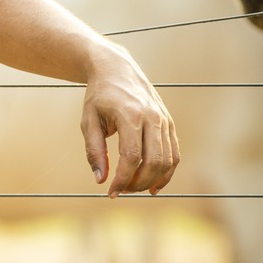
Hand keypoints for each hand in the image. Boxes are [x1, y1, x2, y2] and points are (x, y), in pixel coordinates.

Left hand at [81, 46, 179, 196]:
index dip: (122, 179)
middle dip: (138, 183)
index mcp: (130, 115)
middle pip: (154, 162)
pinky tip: (153, 185)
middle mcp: (152, 117)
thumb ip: (94, 151)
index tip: (111, 192)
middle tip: (121, 191)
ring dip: (153, 181)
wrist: (117, 70)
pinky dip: (167, 172)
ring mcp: (164, 120)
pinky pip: (175, 154)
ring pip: (168, 160)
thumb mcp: (88, 121)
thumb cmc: (99, 97)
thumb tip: (100, 179)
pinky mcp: (169, 124)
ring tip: (134, 188)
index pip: (131, 157)